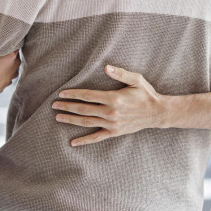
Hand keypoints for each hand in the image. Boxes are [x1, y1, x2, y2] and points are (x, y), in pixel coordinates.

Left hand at [51, 65, 167, 145]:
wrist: (157, 113)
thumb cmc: (146, 94)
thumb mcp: (136, 80)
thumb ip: (121, 73)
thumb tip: (106, 67)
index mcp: (113, 98)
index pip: (88, 96)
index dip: (73, 94)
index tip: (62, 94)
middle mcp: (110, 112)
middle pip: (83, 109)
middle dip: (67, 107)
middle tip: (53, 105)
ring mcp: (111, 124)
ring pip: (86, 122)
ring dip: (71, 120)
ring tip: (58, 117)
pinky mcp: (114, 132)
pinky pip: (96, 137)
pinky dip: (84, 140)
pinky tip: (73, 142)